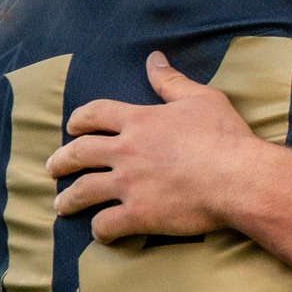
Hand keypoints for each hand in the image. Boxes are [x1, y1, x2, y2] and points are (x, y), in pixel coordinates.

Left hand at [48, 51, 275, 240]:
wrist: (238, 177)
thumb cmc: (224, 136)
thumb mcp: (200, 98)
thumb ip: (171, 81)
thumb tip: (153, 58)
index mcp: (139, 121)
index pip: (95, 114)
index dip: (79, 119)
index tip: (72, 127)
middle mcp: (126, 151)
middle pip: (78, 153)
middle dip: (61, 161)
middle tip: (52, 167)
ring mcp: (129, 185)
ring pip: (83, 192)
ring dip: (68, 200)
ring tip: (61, 206)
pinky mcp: (139, 215)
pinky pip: (106, 225)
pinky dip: (100, 230)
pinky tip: (101, 233)